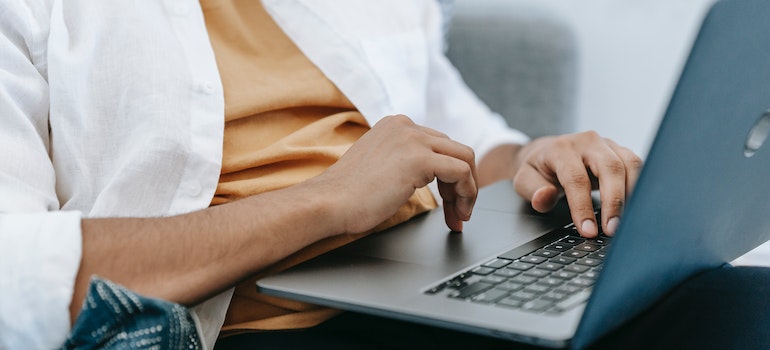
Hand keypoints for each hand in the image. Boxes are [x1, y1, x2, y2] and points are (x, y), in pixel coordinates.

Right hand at [313, 115, 477, 233]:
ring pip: (464, 158)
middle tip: (458, 213)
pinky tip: (456, 213)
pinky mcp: (419, 159)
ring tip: (460, 216)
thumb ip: (403, 163)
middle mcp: (406, 126)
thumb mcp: (381, 167)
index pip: (438, 145)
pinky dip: (466, 194)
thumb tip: (430, 179)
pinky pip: (460, 172)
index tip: (449, 202)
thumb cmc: (347, 196)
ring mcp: (413, 139)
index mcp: (395, 125)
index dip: (448, 177)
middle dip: (461, 185)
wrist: (328, 203)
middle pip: (454, 150)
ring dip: (468, 190)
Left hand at [512, 131, 642, 236]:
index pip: (576, 178)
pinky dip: (640, 188)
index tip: (588, 230)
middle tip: (613, 230)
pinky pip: (638, 166)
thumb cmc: (539, 168)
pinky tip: (635, 209)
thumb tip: (545, 197)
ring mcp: (607, 144)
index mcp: (561, 149)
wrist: (548, 151)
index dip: (582, 206)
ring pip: (630, 164)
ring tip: (627, 222)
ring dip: (632, 195)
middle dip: (614, 202)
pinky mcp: (621, 151)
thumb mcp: (524, 179)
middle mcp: (587, 142)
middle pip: (610, 167)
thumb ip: (532, 190)